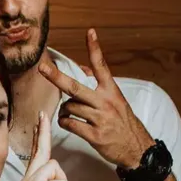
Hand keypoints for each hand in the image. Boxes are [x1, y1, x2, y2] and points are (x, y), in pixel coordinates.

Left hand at [39, 28, 154, 167]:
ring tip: (70, 114)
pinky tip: (69, 123)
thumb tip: (83, 69)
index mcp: (112, 91)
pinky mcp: (94, 135)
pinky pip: (70, 124)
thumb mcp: (117, 101)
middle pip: (74, 87)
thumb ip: (100, 86)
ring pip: (69, 107)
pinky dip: (65, 122)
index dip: (95, 48)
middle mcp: (105, 102)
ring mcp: (100, 119)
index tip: (90, 32)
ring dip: (65, 110)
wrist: (137, 149)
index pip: (102, 66)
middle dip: (56, 77)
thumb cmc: (124, 124)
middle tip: (42, 68)